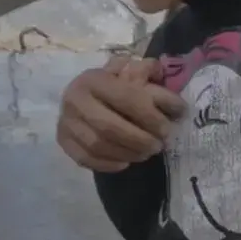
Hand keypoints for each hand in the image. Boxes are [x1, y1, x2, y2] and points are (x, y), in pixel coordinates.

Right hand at [57, 58, 183, 172]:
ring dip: (127, 153)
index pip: (126, 98)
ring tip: (146, 153)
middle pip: (109, 127)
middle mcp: (74, 98)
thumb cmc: (116, 84)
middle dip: (139, 140)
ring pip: (98, 145)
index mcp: (94, 78)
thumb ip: (156, 87)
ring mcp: (65, 121)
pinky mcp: (62, 140)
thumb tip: (178, 106)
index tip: (167, 129)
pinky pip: (85, 159)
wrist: (84, 92)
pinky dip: (109, 164)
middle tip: (158, 146)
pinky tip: (126, 162)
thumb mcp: (134, 75)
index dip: (150, 117)